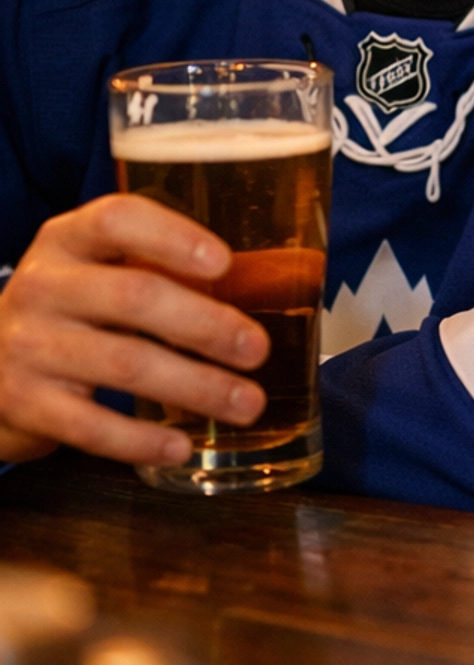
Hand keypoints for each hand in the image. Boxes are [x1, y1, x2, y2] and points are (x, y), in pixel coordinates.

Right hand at [0, 197, 270, 467]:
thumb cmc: (66, 311)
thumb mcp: (92, 271)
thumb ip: (152, 267)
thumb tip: (259, 284)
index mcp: (66, 240)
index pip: (117, 219)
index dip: (173, 237)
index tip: (225, 263)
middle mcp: (43, 285)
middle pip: (134, 297)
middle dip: (206, 324)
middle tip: (258, 349)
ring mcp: (28, 346)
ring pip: (125, 364)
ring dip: (196, 386)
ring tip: (247, 404)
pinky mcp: (23, 403)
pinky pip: (91, 425)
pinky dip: (141, 440)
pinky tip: (182, 445)